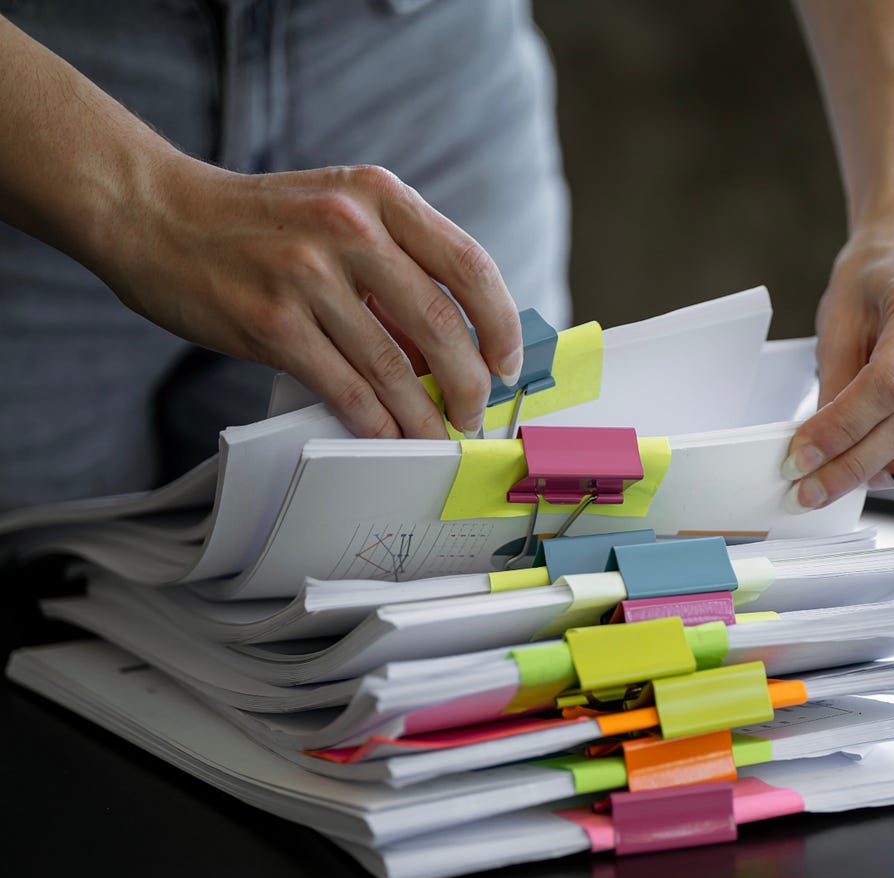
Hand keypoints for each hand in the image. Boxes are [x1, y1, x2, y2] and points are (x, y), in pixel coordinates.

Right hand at [99, 159, 520, 438]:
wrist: (157, 214)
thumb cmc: (261, 224)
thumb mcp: (340, 214)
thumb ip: (397, 267)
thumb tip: (452, 349)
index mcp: (380, 196)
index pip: (470, 266)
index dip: (501, 325)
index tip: (508, 364)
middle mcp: (349, 228)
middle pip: (441, 322)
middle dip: (469, 382)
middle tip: (474, 413)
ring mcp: (308, 276)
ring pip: (394, 367)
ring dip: (423, 415)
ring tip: (436, 436)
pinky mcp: (271, 323)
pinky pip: (345, 388)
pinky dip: (375, 422)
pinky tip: (387, 436)